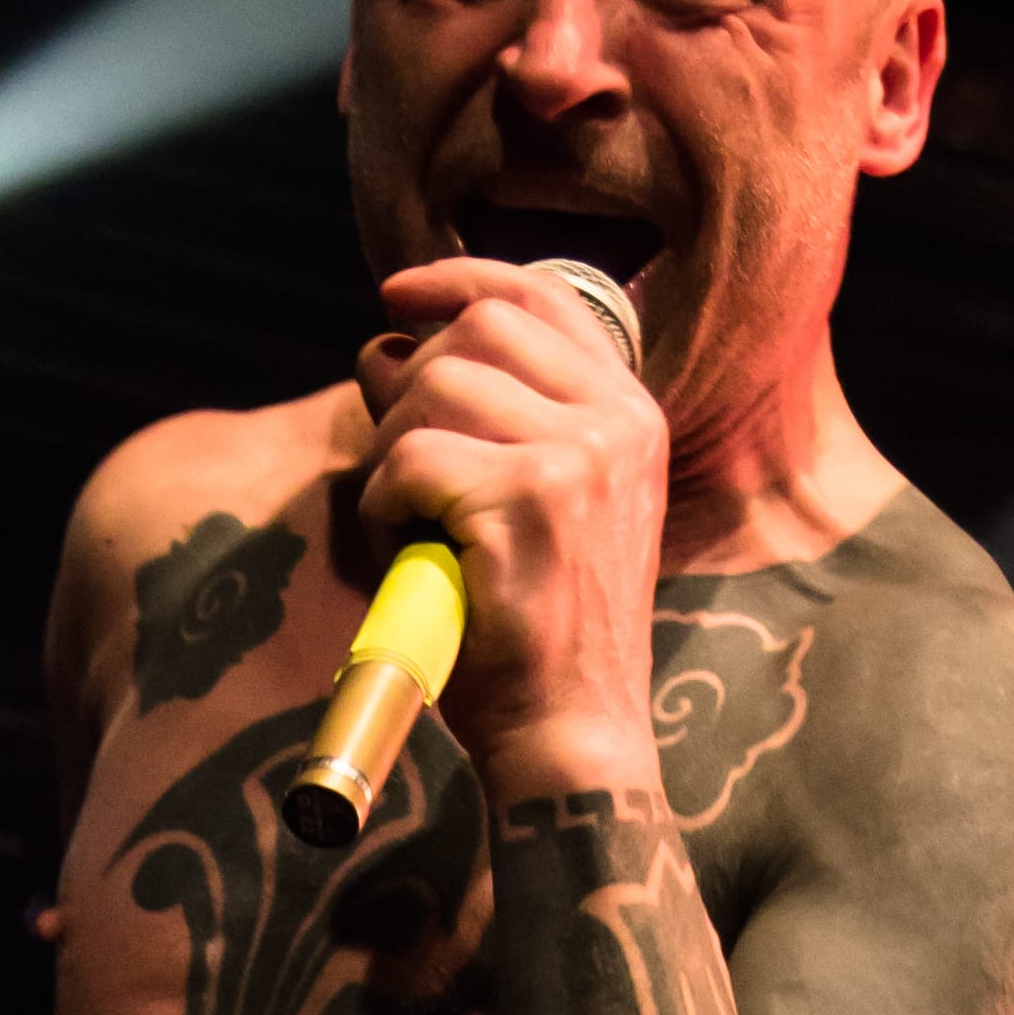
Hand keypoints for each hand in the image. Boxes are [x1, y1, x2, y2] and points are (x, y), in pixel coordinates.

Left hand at [356, 258, 667, 800]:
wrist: (571, 732)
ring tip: (410, 518)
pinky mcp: (532, 500)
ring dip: (393, 449)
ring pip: (436, 387)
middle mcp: (619, 423)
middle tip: (399, 463)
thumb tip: (387, 344)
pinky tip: (408, 546)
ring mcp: (582, 457)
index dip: (457, 282)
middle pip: (477, 330)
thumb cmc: (534, 629)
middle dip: (412, 383)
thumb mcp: (536, 501)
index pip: (540, 296)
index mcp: (629, 415)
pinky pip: (411, 457)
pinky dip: (384, 501)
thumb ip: (488, 419)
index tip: (397, 297)